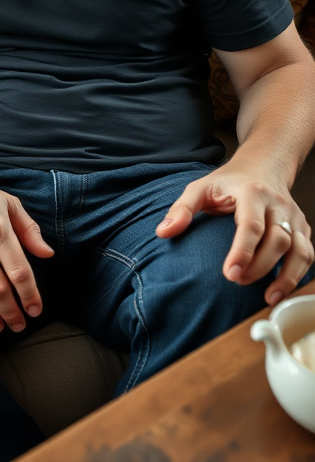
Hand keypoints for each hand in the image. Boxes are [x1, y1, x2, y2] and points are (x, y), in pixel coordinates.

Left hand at [156, 162, 313, 304]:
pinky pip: (308, 254)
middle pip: (278, 240)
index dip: (243, 252)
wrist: (262, 167)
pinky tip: (282, 289)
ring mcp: (293, 217)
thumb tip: (163, 232)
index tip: (230, 274)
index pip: (251, 225)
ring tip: (268, 297)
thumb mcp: (200, 188)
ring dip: (287, 277)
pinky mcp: (302, 228)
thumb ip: (182, 209)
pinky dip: (299, 274)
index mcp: (251, 192)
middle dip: (261, 266)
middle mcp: (277, 204)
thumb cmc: (227, 182)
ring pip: (299, 250)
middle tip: (239, 282)